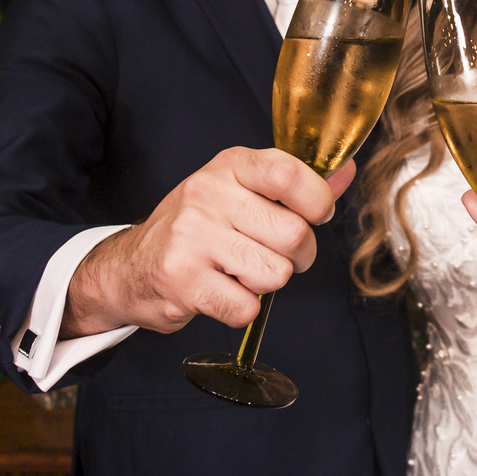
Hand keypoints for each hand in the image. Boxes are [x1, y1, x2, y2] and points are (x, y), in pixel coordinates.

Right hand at [62, 148, 354, 337]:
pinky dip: (242, 309)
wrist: (129, 267)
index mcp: (229, 166)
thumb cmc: (197, 227)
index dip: (318, 200)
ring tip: (241, 272)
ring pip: (276, 274)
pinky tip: (222, 292)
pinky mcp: (182, 280)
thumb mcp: (240, 191)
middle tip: (276, 255)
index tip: (316, 214)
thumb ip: (295, 184)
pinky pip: (247, 307)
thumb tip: (347, 170)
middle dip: (298, 255)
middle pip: (294, 235)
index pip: (289, 173)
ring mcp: (192, 237)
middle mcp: (208, 194)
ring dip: (267, 283)